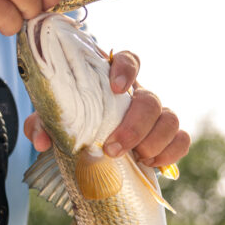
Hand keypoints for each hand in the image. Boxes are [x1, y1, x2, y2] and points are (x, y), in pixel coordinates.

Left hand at [23, 49, 190, 169]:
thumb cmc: (72, 124)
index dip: (127, 70)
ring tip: (136, 159)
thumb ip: (43, 124)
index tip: (117, 88)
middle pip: (150, 99)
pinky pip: (181, 139)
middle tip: (114, 148)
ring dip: (154, 141)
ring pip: (170, 118)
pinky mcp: (166, 138)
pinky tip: (151, 164)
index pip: (129, 60)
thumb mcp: (52, 121)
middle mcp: (136, 95)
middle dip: (135, 126)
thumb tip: (43, 140)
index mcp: (111, 82)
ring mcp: (154, 116)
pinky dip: (170, 153)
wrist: (86, 148)